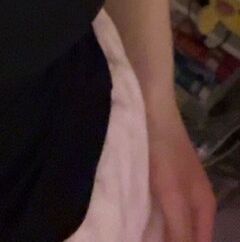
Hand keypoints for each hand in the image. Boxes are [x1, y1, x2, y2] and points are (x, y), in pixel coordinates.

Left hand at [146, 103, 216, 241]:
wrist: (151, 107)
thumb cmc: (165, 153)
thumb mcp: (174, 197)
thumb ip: (180, 231)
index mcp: (204, 207)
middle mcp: (193, 201)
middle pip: (185, 235)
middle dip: (167, 241)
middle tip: (137, 239)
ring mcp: (176, 187)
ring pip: (169, 222)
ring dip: (154, 233)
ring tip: (133, 234)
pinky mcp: (159, 177)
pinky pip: (156, 207)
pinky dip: (147, 217)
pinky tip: (131, 220)